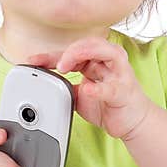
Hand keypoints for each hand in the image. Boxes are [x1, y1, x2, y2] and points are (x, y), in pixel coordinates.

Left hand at [26, 37, 151, 139]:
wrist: (133, 123)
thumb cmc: (109, 105)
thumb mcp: (80, 94)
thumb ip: (65, 86)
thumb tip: (42, 84)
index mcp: (98, 61)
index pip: (74, 51)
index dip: (52, 54)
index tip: (33, 61)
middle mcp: (111, 62)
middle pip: (91, 44)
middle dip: (70, 51)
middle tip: (55, 64)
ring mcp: (120, 75)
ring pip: (108, 53)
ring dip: (83, 55)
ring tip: (65, 67)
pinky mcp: (124, 92)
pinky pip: (112, 88)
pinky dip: (98, 89)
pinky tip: (87, 89)